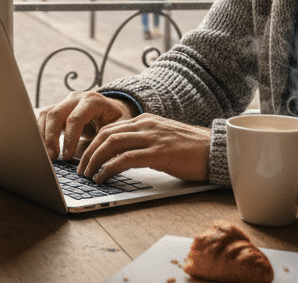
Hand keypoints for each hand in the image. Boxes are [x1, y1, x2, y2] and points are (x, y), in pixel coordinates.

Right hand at [37, 91, 133, 160]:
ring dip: (43, 135)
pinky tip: (43, 147)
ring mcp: (66, 102)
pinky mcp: (59, 109)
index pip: (75, 118)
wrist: (115, 109)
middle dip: (51, 137)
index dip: (69, 138)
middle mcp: (76, 98)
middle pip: (56, 114)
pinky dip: (41, 132)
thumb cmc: (117, 121)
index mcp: (93, 100)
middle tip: (52, 157)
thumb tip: (96, 161)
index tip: (67, 157)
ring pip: (47, 115)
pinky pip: (44, 118)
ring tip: (46, 155)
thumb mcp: (119, 129)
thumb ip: (107, 142)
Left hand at [77, 114, 209, 183]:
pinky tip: (103, 177)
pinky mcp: (159, 153)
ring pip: (111, 144)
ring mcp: (152, 138)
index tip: (84, 157)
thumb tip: (121, 156)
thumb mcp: (163, 139)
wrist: (217, 151)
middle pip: (105, 135)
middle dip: (88, 152)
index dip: (92, 143)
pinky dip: (109, 168)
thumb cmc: (191, 150)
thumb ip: (143, 142)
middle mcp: (146, 125)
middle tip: (81, 169)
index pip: (110, 128)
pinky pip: (125, 159)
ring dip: (94, 161)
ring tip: (88, 175)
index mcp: (146, 120)